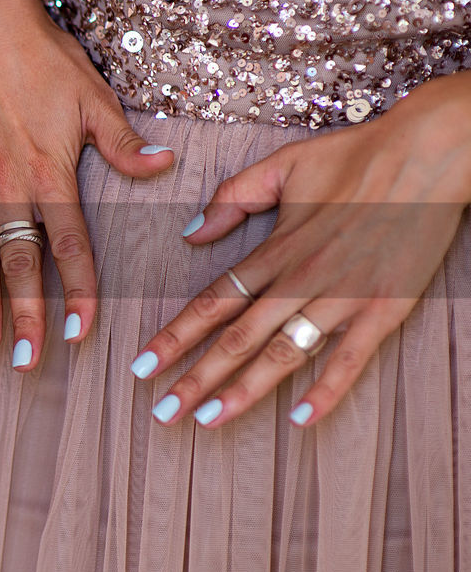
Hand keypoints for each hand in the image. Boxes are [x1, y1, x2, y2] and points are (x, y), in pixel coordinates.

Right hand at [0, 0, 174, 369]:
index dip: (80, 292)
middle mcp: (5, 186)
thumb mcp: (94, 96)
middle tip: (27, 360)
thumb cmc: (42, 56)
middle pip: (20, 263)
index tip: (84, 332)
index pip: (69, 246)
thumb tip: (166, 167)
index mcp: (48, 172)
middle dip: (26, 314)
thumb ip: (124, 145)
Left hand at [135, 72, 470, 427]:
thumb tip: (191, 232)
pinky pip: (351, 356)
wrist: (430, 151)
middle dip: (194, 378)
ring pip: (282, 352)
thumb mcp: (282, 164)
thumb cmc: (357, 156)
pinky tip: (299, 418)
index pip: (212, 302)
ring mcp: (342, 295)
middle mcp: (300, 278)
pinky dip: (326, 390)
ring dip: (242, 390)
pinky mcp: (385, 306)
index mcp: (275, 249)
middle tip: (161, 412)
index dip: (174, 337)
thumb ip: (232, 197)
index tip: (142, 366)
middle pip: (236, 338)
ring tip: (207, 420)